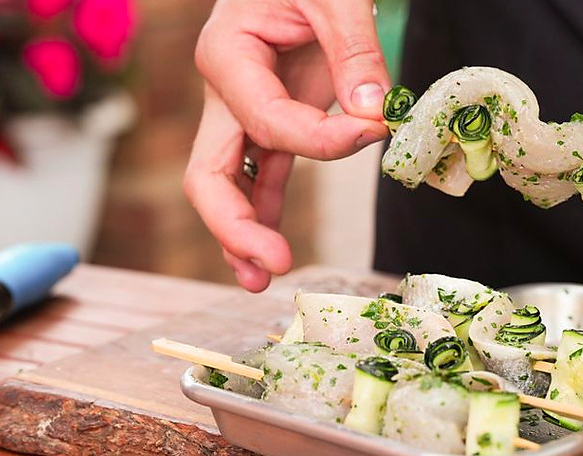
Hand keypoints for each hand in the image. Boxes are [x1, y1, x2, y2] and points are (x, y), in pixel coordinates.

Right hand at [183, 0, 389, 290]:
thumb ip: (353, 49)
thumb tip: (372, 110)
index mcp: (227, 56)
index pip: (267, 122)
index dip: (320, 140)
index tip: (371, 132)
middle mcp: (225, 90)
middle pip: (210, 172)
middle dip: (237, 224)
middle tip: (272, 264)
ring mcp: (243, 110)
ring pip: (229, 184)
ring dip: (244, 233)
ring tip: (262, 279)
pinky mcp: (271, 119)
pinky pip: (260, 175)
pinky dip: (266, 211)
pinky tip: (271, 251)